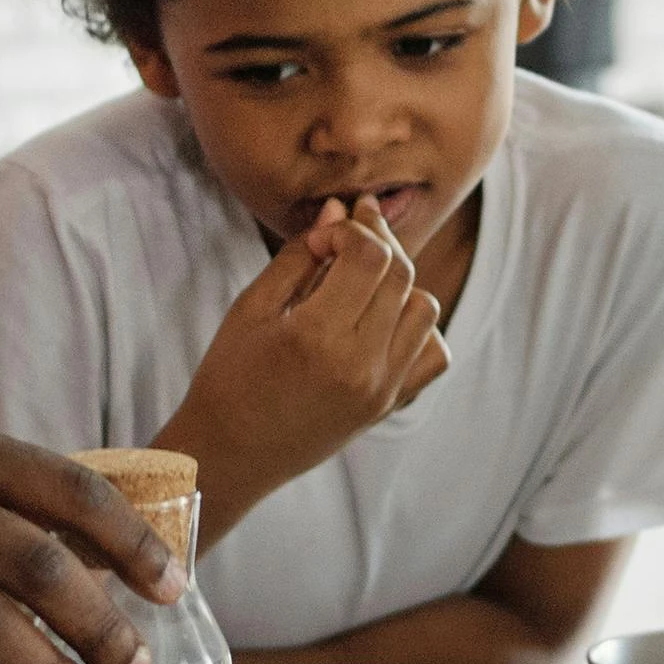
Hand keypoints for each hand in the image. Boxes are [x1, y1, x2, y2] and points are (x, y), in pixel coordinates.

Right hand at [166, 201, 446, 515]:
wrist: (230, 454)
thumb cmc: (230, 376)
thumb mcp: (252, 307)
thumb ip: (300, 255)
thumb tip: (339, 209)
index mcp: (316, 336)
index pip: (369, 255)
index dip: (351, 229)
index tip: (324, 235)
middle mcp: (359, 364)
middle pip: (401, 275)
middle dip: (378, 241)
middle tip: (349, 232)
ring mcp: (382, 389)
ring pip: (425, 308)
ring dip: (400, 283)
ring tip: (361, 281)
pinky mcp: (389, 405)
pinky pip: (434, 354)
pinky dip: (418, 328)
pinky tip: (382, 321)